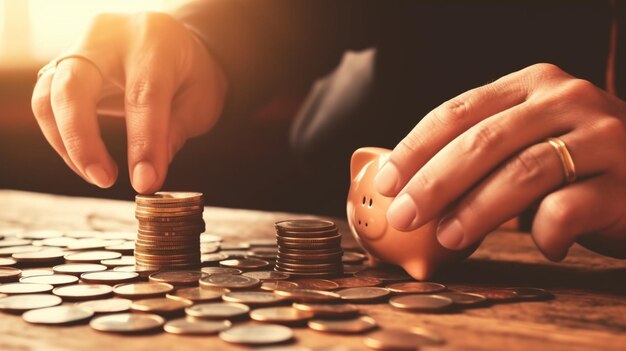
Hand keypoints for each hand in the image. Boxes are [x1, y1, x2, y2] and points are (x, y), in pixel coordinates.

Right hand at [31, 12, 226, 192]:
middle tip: (104, 180)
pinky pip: (46, 104)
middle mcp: (107, 38)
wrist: (171, 42)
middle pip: (74, 88)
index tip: (145, 182)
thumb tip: (148, 174)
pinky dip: (61, 138)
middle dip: (83, 141)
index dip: (143, 143)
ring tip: (98, 176)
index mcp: (153, 41)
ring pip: (48, 97)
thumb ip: (176, 130)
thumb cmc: (189, 71)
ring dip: (66, 144)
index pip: (143, 95)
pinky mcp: (60, 66)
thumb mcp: (201, 97)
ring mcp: (78, 49)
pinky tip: (86, 161)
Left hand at [375, 63, 625, 259]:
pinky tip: (540, 247)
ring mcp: (603, 138)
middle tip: (403, 215)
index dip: (416, 147)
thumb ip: (483, 151)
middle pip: (484, 141)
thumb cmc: (577, 162)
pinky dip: (544, 234)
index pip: (459, 110)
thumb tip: (411, 190)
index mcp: (534, 84)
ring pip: (522, 173)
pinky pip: (568, 210)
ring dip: (475, 211)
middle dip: (434, 182)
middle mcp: (569, 101)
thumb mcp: (530, 137)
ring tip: (446, 238)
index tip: (387, 181)